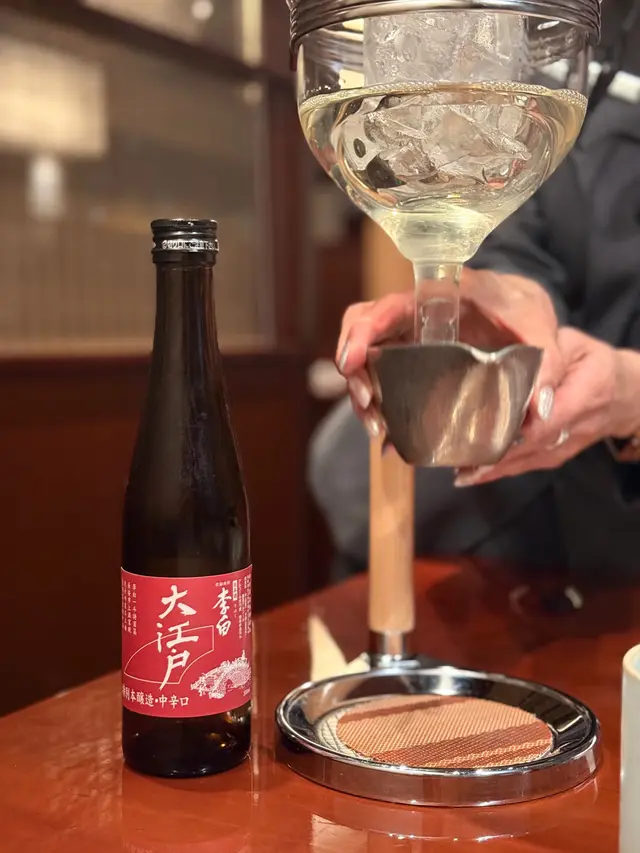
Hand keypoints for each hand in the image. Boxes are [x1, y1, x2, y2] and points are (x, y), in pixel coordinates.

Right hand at [336, 267, 562, 435]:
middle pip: (361, 333)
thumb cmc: (522, 308)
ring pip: (367, 361)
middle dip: (355, 371)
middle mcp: (411, 316)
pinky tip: (386, 433)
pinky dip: (379, 407)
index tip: (352, 361)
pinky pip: (382, 381)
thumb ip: (545, 360)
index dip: (361, 331)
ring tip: (377, 429)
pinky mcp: (409, 364)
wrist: (520, 314)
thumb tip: (538, 411)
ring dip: (364, 396)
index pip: (385, 306)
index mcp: (435, 296)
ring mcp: (406, 340)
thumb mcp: (538, 324)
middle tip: (367, 404)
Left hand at [455, 327, 639, 485]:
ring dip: (495, 466)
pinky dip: (500, 470)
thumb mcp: (574, 345)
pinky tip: (473, 472)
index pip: (552, 416)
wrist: (625, 395)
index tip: (489, 429)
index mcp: (587, 392)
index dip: (521, 426)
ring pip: (529, 460)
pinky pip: (528, 466)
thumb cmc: (592, 362)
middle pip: (535, 444)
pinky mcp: (557, 456)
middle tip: (461, 453)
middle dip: (498, 451)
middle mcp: (579, 425)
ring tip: (461, 467)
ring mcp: (567, 446)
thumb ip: (549, 357)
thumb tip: (523, 370)